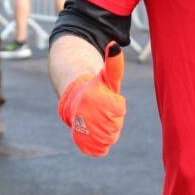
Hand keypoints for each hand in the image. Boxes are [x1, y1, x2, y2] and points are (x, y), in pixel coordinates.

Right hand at [57, 42, 125, 156]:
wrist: (74, 101)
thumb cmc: (96, 87)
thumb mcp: (106, 76)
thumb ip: (113, 64)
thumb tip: (114, 46)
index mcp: (92, 98)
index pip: (119, 110)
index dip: (117, 106)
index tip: (107, 100)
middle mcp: (84, 114)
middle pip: (115, 127)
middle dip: (114, 120)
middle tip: (103, 112)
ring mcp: (81, 129)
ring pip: (108, 139)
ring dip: (108, 132)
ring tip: (99, 121)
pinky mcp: (81, 143)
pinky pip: (99, 149)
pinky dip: (100, 145)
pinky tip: (96, 133)